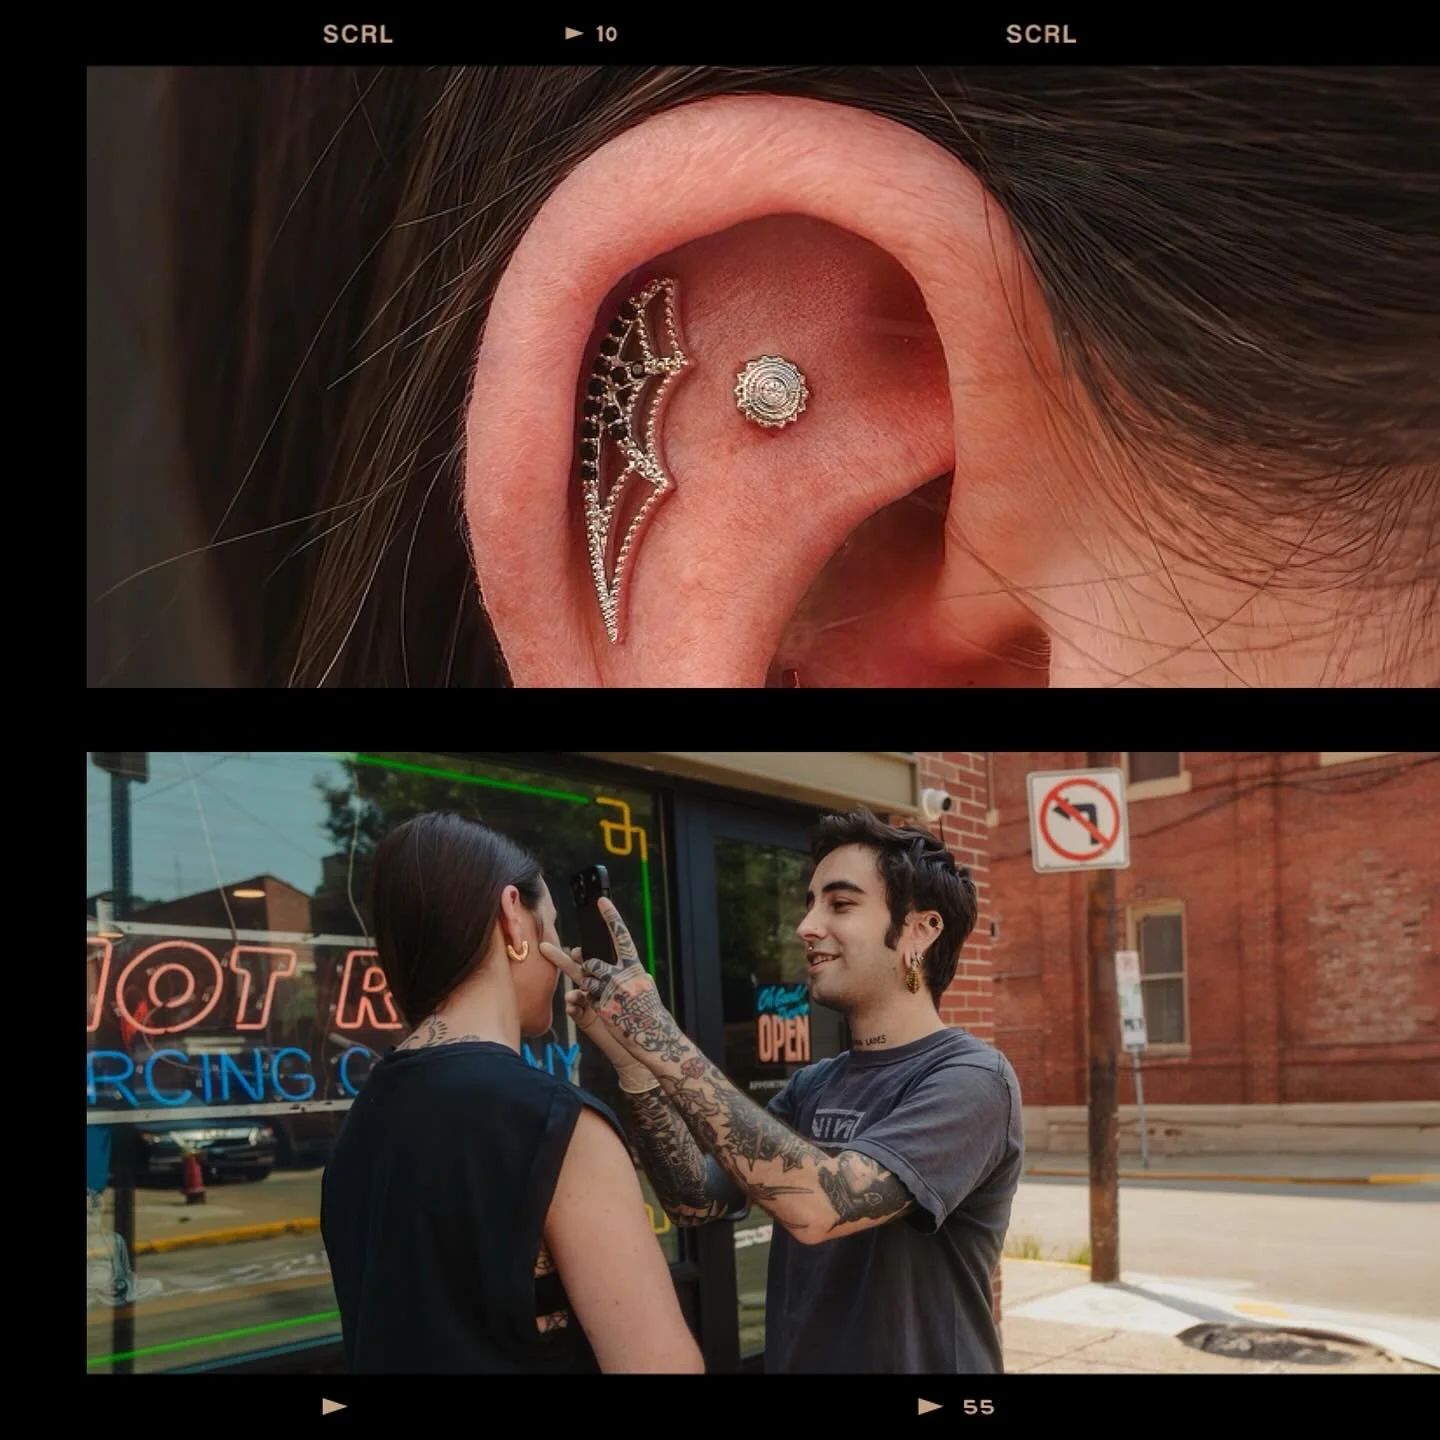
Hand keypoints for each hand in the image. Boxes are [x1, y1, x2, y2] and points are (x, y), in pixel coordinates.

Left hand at [541, 898, 684, 1066]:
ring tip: (602, 995)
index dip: (612, 918)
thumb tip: (611, 963)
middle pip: (590, 961)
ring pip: (585, 979)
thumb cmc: (647, 1011)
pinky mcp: (603, 1007)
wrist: (654, 1037)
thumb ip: (626, 973)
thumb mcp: (642, 987)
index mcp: (634, 968)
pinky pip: (586, 997)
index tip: (601, 902)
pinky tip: (603, 1008)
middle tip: (583, 965)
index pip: (621, 937)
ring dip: (587, 985)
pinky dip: (589, 1000)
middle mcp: (623, 976)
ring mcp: (612, 992)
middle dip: (582, 964)